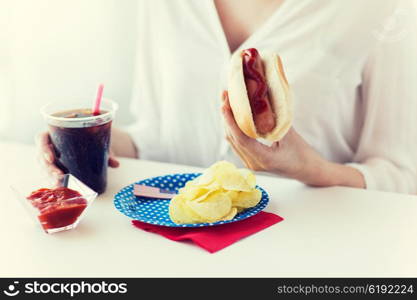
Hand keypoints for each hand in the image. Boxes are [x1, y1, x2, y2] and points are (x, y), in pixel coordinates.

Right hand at [35, 132, 119, 177]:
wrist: (93, 141)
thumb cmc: (91, 137)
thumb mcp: (98, 141)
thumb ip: (105, 152)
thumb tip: (115, 164)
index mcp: (54, 133)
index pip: (41, 138)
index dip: (43, 148)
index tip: (51, 158)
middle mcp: (49, 145)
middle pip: (41, 156)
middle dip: (48, 168)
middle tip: (59, 175)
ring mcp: (50, 157)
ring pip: (44, 168)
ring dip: (50, 177)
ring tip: (59, 184)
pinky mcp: (54, 167)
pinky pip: (49, 175)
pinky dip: (53, 182)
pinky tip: (58, 188)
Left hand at [221, 91, 364, 187]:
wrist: (308, 171)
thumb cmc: (303, 154)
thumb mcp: (291, 134)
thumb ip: (276, 119)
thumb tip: (263, 98)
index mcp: (264, 159)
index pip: (241, 139)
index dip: (231, 121)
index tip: (225, 104)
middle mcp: (253, 163)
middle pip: (233, 138)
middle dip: (226, 116)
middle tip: (225, 95)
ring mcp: (250, 164)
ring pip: (232, 140)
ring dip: (228, 121)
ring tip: (227, 100)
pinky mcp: (250, 161)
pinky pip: (237, 143)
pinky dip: (234, 128)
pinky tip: (233, 114)